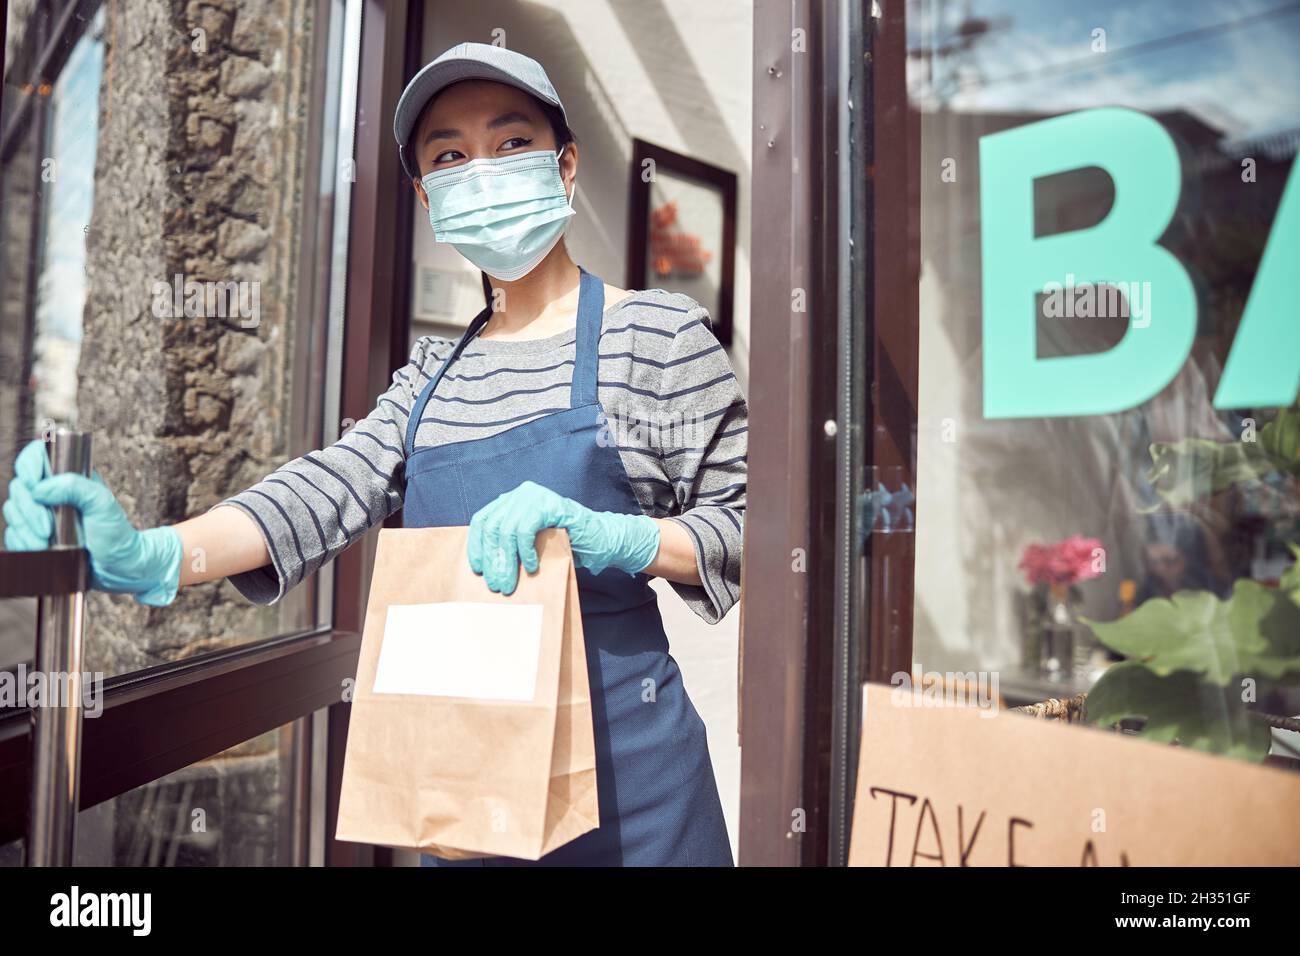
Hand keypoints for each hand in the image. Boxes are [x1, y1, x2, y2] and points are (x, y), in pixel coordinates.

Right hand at [3, 440, 182, 606]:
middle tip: (47, 529)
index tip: (33, 487)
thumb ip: (75, 487)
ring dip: (25, 529)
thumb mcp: (102, 504)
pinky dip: (22, 542)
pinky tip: (40, 549)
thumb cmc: (116, 533)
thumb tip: (39, 489)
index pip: (37, 456)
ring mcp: (42, 513)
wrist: (118, 568)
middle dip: (29, 510)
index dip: (28, 467)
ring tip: (46, 543)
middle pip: (20, 488)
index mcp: (69, 476)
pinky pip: (14, 534)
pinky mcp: (36, 534)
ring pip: (13, 511)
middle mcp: (53, 491)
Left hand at [467, 480, 659, 594]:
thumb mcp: (530, 545)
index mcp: (511, 501)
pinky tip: (533, 566)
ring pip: (507, 530)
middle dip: (493, 559)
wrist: (602, 540)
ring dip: (507, 561)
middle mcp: (520, 494)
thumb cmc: (565, 546)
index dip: (477, 545)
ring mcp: (534, 495)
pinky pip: (527, 529)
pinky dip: (526, 551)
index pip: (483, 520)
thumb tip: (485, 568)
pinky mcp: (549, 503)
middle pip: (493, 526)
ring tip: (510, 583)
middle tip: (497, 584)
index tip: (478, 569)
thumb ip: (509, 547)